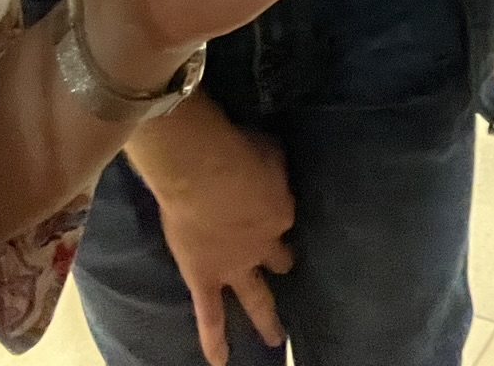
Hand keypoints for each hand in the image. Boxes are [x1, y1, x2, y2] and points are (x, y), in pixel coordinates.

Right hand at [128, 95, 292, 365]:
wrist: (200, 169)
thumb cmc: (235, 148)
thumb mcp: (268, 151)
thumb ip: (271, 168)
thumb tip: (268, 168)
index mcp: (281, 211)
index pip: (284, 215)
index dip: (277, 211)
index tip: (272, 204)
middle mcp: (263, 246)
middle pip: (280, 259)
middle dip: (286, 263)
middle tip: (292, 272)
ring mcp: (235, 267)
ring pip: (256, 298)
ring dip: (268, 319)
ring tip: (279, 341)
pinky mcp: (204, 278)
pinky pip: (210, 316)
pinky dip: (214, 340)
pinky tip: (221, 362)